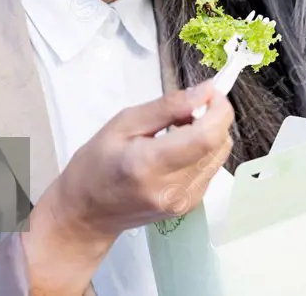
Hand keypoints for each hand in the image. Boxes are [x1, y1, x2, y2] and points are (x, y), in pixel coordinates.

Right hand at [42, 80, 233, 242]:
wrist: (86, 213)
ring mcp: (183, 202)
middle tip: (187, 108)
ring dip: (208, 135)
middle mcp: (171, 189)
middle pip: (218, 145)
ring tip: (178, 130)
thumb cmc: (96, 164)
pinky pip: (210, 169)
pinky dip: (202, 152)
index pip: (206, 137)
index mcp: (149, 164)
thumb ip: (167, 106)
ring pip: (219, 156)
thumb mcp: (124, 123)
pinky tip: (178, 149)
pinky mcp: (189, 206)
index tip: (210, 92)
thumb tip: (205, 91)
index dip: (218, 110)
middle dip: (214, 118)